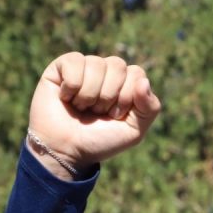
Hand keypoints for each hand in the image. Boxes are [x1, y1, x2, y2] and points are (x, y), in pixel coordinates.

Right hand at [28, 52, 161, 176]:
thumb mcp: (134, 131)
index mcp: (125, 83)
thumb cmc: (100, 140)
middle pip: (118, 65)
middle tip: (96, 112)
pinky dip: (72, 86)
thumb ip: (150, 108)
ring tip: (81, 108)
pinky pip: (75, 61)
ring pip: (96, 63)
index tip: (114, 116)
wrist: (66, 151)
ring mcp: (84, 67)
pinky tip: (66, 97)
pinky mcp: (61, 66)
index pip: (136, 73)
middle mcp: (106, 72)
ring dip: (89, 94)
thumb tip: (143, 81)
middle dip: (108, 96)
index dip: (127, 96)